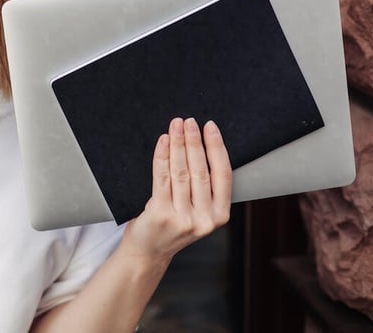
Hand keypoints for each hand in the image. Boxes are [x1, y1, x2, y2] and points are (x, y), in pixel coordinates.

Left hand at [121, 117, 231, 263]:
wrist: (149, 251)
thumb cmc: (174, 224)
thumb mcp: (198, 211)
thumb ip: (205, 188)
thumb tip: (202, 145)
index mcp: (219, 215)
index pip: (223, 175)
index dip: (217, 148)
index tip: (210, 127)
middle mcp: (205, 219)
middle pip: (200, 171)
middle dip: (194, 142)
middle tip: (189, 121)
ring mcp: (183, 219)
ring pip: (181, 172)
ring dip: (178, 144)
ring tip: (175, 126)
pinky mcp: (161, 215)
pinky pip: (162, 178)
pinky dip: (162, 156)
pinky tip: (163, 141)